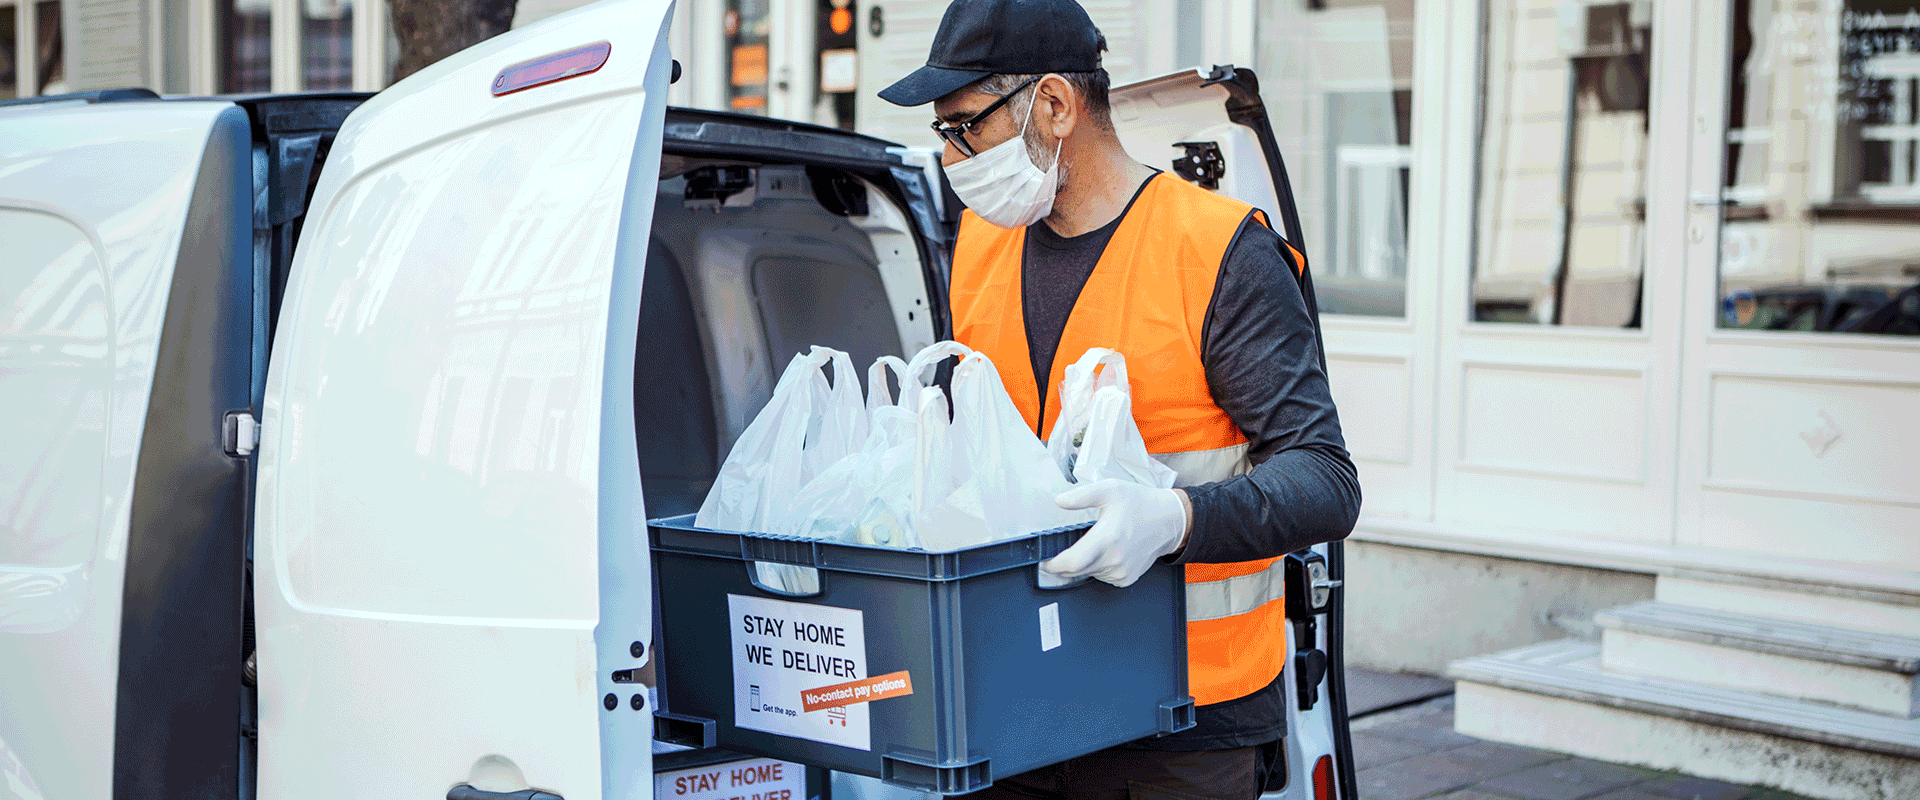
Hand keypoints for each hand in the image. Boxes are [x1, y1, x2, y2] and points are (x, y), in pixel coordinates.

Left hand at [1042, 480, 1189, 587]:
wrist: (1168, 521)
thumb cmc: (1140, 503)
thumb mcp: (1110, 489)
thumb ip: (1082, 496)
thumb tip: (1059, 501)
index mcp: (1107, 538)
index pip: (1071, 563)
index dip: (1053, 564)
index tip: (1044, 559)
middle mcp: (1114, 560)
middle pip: (1075, 571)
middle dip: (1063, 564)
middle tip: (1060, 550)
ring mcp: (1121, 573)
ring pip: (1088, 574)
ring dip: (1082, 564)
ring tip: (1092, 543)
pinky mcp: (1126, 579)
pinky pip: (1101, 577)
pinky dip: (1097, 567)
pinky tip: (1106, 551)